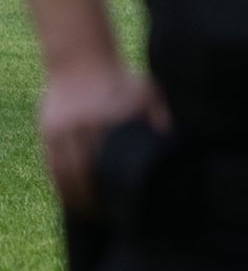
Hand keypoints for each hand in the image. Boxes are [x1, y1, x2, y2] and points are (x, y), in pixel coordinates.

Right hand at [39, 65, 166, 212]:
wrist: (82, 58)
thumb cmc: (121, 78)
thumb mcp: (147, 92)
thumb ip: (160, 117)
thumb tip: (176, 144)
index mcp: (113, 118)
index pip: (112, 164)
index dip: (114, 188)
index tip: (122, 205)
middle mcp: (86, 126)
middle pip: (86, 174)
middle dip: (93, 198)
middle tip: (105, 214)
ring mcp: (63, 129)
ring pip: (65, 173)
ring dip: (73, 196)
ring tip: (87, 211)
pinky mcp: (48, 131)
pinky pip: (51, 164)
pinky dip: (58, 182)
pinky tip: (68, 194)